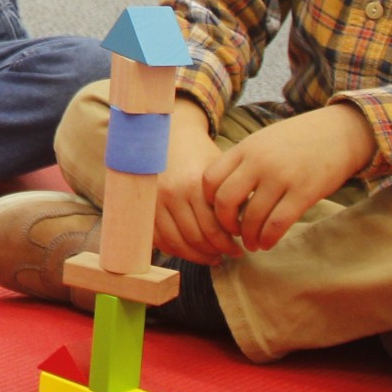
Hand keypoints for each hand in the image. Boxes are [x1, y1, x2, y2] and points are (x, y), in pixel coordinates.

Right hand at [151, 104, 237, 263]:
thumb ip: (232, 196)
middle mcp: (173, 194)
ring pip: (176, 242)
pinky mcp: (144, 206)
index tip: (239, 249)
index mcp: (195, 184)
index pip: (213, 229)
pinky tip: (190, 251)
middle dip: (215, 251)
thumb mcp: (220, 169)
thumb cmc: (200, 152)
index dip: (228, 245)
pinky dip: (175, 250)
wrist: (170, 134)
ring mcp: (155, 201)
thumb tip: (247, 228)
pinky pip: (159, 238)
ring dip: (196, 255)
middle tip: (229, 254)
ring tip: (213, 256)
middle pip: (195, 238)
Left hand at [204, 104, 373, 253]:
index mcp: (245, 148)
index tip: (218, 212)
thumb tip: (222, 194)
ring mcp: (282, 177)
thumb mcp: (263, 141)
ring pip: (252, 217)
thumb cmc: (297, 140)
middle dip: (225, 224)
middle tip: (233, 233)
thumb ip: (243, 163)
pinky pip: (278, 223)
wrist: (340, 132)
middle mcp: (259, 162)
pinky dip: (268, 238)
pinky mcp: (305, 192)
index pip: (210, 179)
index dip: (209, 201)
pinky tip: (267, 244)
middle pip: (225, 201)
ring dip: (249, 237)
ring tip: (252, 244)